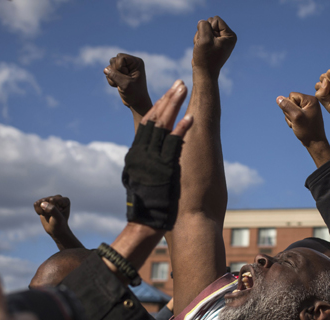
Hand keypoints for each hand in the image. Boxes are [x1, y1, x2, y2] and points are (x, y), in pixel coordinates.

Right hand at [33, 195, 83, 249]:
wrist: (56, 230)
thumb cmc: (59, 224)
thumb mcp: (58, 218)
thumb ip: (53, 210)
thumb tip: (43, 203)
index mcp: (65, 200)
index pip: (52, 200)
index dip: (52, 210)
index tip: (58, 215)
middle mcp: (58, 198)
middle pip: (45, 200)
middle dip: (46, 210)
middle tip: (52, 216)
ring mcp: (50, 199)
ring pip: (39, 202)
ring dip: (42, 211)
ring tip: (48, 215)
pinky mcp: (43, 202)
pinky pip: (36, 204)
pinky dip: (38, 211)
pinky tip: (44, 214)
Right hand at [104, 54, 151, 114]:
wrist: (137, 103)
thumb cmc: (135, 94)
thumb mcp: (125, 84)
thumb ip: (114, 75)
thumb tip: (105, 69)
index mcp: (136, 62)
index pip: (120, 57)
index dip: (119, 67)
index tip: (127, 76)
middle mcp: (131, 63)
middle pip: (113, 60)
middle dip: (115, 72)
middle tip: (124, 81)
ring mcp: (124, 68)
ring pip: (110, 67)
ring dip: (112, 77)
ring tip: (120, 84)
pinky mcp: (119, 74)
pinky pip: (108, 73)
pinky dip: (111, 80)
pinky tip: (118, 86)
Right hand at [122, 80, 192, 229]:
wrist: (148, 226)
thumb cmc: (151, 208)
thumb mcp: (146, 181)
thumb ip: (151, 166)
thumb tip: (157, 158)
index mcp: (137, 155)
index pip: (147, 123)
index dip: (159, 106)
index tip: (170, 94)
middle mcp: (142, 154)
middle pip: (154, 119)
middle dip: (167, 99)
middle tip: (179, 83)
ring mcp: (153, 161)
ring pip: (162, 126)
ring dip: (173, 105)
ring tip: (183, 88)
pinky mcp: (166, 170)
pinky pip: (174, 145)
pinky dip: (181, 129)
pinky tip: (191, 116)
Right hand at [192, 16, 236, 75]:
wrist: (204, 72)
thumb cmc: (206, 57)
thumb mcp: (204, 38)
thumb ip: (204, 25)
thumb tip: (202, 22)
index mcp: (230, 35)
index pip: (215, 19)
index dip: (209, 28)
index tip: (210, 42)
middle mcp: (227, 37)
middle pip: (210, 22)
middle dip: (204, 32)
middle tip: (205, 45)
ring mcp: (219, 40)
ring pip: (204, 28)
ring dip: (200, 37)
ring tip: (203, 48)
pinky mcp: (212, 42)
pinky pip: (202, 34)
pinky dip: (199, 40)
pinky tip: (201, 49)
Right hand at [276, 92, 329, 167]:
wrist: (315, 142)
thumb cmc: (307, 130)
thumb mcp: (296, 117)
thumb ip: (286, 106)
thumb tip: (279, 98)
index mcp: (310, 99)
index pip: (292, 95)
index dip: (290, 105)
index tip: (297, 115)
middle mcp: (309, 102)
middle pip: (290, 102)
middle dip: (290, 112)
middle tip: (297, 121)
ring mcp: (307, 109)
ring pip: (290, 109)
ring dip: (290, 118)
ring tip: (298, 125)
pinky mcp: (304, 115)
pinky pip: (293, 114)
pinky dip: (293, 121)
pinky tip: (298, 126)